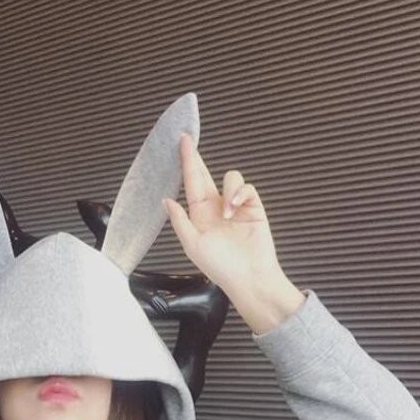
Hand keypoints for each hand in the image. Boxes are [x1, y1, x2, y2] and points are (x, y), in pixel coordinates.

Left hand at [163, 134, 283, 301]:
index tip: (181, 143)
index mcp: (199, 216)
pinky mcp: (253, 207)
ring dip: (228, 190)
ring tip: (227, 213)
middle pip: (205, 175)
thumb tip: (166, 201)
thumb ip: (179, 221)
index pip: (190, 183)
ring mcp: (235, 206)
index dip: (186, 163)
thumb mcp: (192, 245)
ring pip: (231, 178)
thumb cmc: (221, 267)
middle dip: (197, 159)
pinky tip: (236, 210)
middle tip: (188, 142)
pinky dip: (240, 194)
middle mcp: (215, 208)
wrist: (249, 277)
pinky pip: (247, 187)